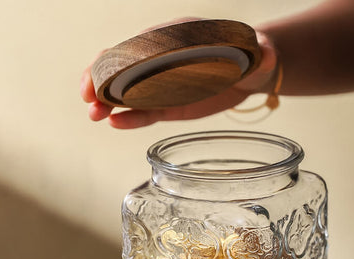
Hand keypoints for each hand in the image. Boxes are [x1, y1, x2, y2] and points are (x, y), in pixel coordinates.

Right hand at [80, 21, 276, 128]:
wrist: (250, 74)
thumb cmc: (251, 57)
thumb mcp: (257, 52)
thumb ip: (259, 52)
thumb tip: (266, 53)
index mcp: (176, 39)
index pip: (139, 45)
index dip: (117, 57)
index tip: (99, 69)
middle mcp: (163, 61)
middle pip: (124, 68)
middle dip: (101, 80)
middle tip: (87, 98)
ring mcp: (163, 85)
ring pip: (129, 93)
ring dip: (108, 103)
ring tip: (94, 115)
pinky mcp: (169, 106)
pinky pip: (146, 112)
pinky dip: (130, 118)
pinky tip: (115, 124)